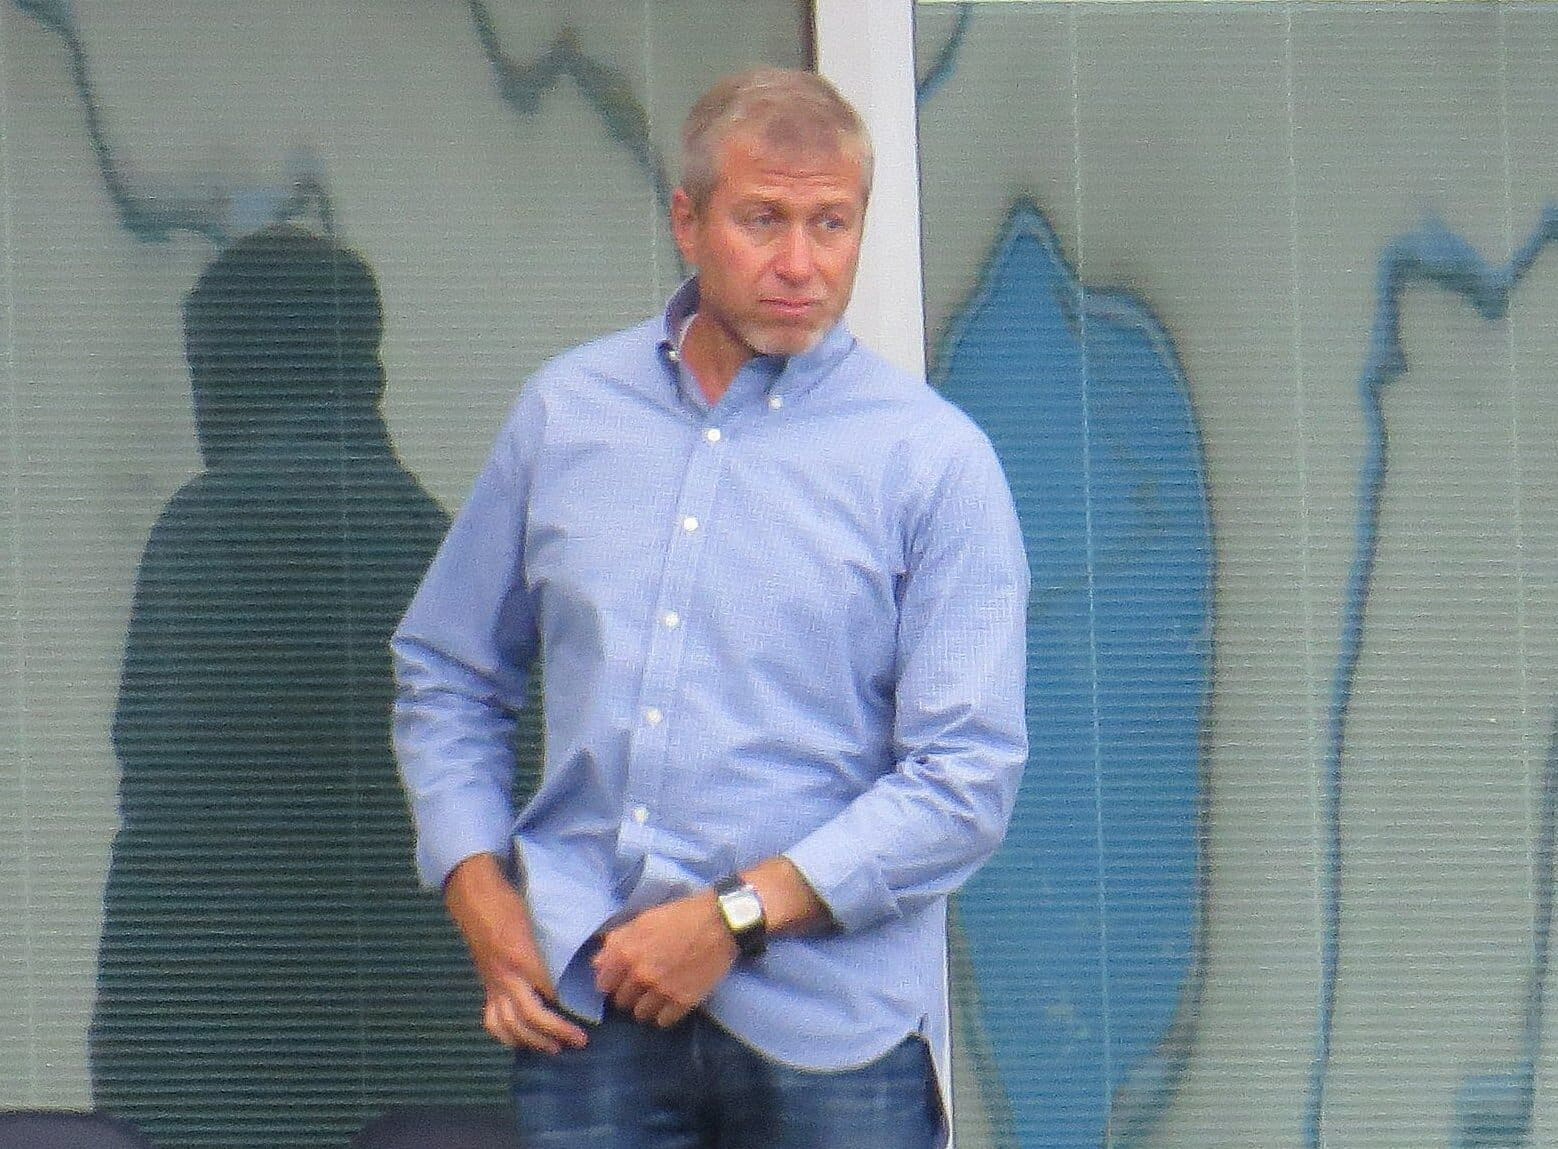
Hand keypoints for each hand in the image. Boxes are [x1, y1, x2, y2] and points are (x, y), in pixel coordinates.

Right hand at [444, 853, 588, 1054]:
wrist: (476, 899)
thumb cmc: (511, 904)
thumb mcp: (541, 917)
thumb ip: (564, 940)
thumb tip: (595, 952)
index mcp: (523, 958)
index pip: (549, 991)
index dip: (569, 1006)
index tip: (591, 1013)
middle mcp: (507, 977)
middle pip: (530, 1016)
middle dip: (556, 1031)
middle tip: (580, 1040)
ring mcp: (493, 986)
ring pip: (510, 1026)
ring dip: (534, 1041)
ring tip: (555, 1048)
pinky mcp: (486, 989)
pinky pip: (492, 1021)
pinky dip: (507, 1037)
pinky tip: (523, 1043)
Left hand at [592, 890, 738, 1027]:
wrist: (720, 922)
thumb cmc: (680, 915)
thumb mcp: (643, 920)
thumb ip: (617, 942)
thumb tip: (596, 964)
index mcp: (626, 952)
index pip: (603, 984)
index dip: (612, 981)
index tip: (621, 979)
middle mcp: (639, 975)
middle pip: (622, 1001)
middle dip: (630, 994)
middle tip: (642, 985)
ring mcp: (661, 990)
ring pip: (640, 1014)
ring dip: (646, 1006)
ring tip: (658, 995)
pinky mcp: (682, 1002)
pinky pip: (663, 1021)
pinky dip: (665, 1014)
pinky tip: (671, 1001)